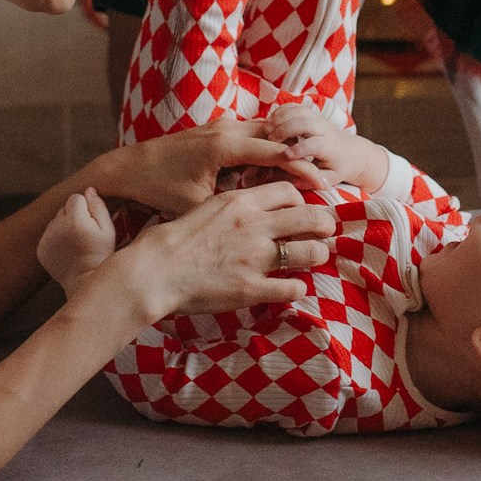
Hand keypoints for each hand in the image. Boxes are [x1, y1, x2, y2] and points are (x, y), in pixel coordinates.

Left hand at [37, 187, 116, 294]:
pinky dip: (56, 239)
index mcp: (74, 220)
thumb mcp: (108, 230)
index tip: (92, 222)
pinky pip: (48, 234)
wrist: (85, 281)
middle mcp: (57, 227)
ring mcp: (46, 239)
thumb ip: (99, 206)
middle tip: (85, 233)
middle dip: (74, 215)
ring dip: (64, 226)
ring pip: (55, 221)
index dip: (86, 208)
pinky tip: (68, 250)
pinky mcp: (41, 249)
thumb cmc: (102, 255)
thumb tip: (89, 190)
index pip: (76, 198)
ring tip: (77, 242)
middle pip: (64, 208)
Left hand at [93, 120, 327, 218]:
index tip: (323, 186)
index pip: (275, 152)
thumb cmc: (158, 189)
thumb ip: (230, 209)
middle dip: (299, 157)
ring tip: (304, 175)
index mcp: (224, 145)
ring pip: (265, 132)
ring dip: (283, 151)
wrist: (127, 168)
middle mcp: (225, 129)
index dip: (301, 169)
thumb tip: (260, 230)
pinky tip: (274, 170)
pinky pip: (250, 134)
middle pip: (276, 136)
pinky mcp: (214, 130)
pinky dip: (266, 148)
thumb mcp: (196, 204)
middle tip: (321, 180)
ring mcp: (219, 126)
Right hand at [130, 179, 334, 317]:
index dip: (302, 200)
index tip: (303, 210)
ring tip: (314, 257)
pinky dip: (297, 288)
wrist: (154, 270)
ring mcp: (255, 258)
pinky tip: (291, 286)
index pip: (290, 192)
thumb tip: (258, 205)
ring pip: (311, 252)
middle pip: (311, 217)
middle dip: (325, 223)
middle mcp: (254, 226)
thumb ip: (237, 205)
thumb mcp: (206, 205)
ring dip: (317, 254)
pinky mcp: (251, 288)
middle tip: (327, 230)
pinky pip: (293, 288)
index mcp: (240, 202)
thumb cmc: (175, 239)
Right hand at [262, 100, 357, 178]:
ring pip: (298, 110)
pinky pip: (295, 106)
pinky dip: (281, 110)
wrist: (350, 152)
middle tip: (269, 140)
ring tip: (266, 130)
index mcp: (330, 147)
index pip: (315, 144)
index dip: (299, 148)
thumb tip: (295, 181)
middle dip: (285, 129)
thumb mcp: (330, 179)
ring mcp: (317, 119)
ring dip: (280, 117)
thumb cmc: (338, 168)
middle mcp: (324, 129)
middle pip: (305, 122)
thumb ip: (314, 180)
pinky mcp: (310, 114)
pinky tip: (270, 121)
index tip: (284, 155)